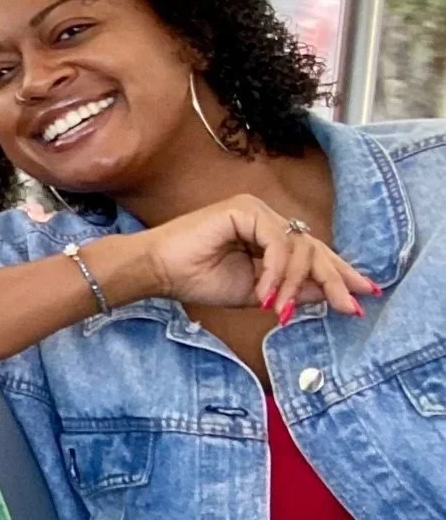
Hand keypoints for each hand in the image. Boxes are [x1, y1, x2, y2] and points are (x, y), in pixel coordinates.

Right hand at [115, 195, 377, 321]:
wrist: (157, 271)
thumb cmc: (195, 279)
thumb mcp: (256, 292)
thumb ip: (292, 291)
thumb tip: (330, 294)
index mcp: (268, 236)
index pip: (312, 253)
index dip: (338, 274)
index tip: (361, 297)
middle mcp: (266, 218)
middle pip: (314, 248)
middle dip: (334, 279)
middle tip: (349, 306)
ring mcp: (257, 210)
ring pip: (300, 247)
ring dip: (294, 283)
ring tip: (279, 309)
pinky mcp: (245, 209)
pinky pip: (278, 243)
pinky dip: (276, 271)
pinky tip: (264, 294)